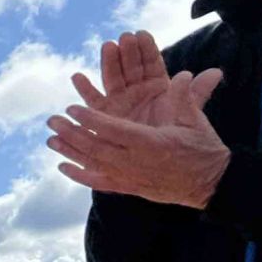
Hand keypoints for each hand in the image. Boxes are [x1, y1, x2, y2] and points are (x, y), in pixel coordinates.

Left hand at [47, 71, 230, 207]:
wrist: (210, 183)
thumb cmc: (203, 148)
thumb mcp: (195, 122)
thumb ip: (184, 98)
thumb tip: (182, 74)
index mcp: (150, 142)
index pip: (113, 129)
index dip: (91, 118)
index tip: (72, 108)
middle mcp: (135, 161)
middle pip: (96, 147)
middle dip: (72, 133)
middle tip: (52, 120)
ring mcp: (130, 177)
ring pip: (93, 164)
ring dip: (69, 152)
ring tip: (50, 140)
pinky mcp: (129, 187)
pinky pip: (99, 183)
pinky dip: (79, 176)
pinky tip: (62, 167)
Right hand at [68, 32, 205, 128]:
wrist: (158, 161)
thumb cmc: (173, 135)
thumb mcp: (187, 113)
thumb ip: (197, 93)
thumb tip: (216, 72)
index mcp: (156, 87)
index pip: (151, 64)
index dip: (146, 49)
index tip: (141, 34)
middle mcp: (136, 90)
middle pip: (130, 68)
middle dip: (127, 52)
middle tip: (124, 38)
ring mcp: (119, 100)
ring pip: (112, 78)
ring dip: (109, 62)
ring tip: (107, 47)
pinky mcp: (103, 114)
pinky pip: (94, 99)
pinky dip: (85, 89)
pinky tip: (78, 77)